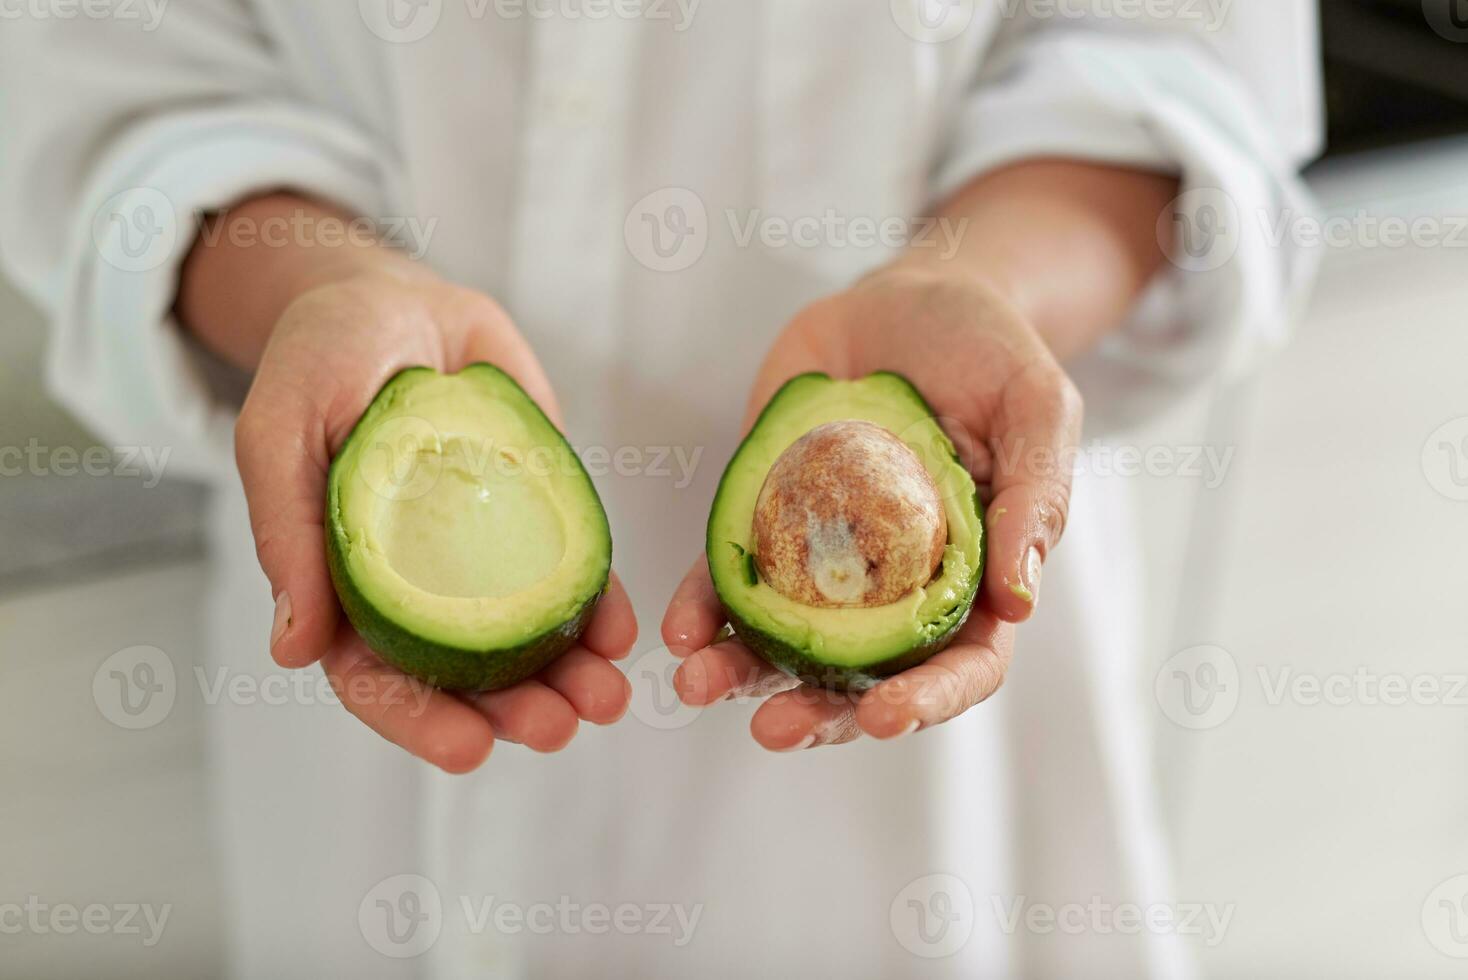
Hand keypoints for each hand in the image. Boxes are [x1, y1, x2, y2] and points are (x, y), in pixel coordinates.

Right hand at [234, 258, 636, 772]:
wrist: (393, 297)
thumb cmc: (318, 361)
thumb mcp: (281, 434)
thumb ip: (290, 534)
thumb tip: (293, 650)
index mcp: (349, 587)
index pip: (379, 679)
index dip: (420, 721)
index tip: (471, 749)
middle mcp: (422, 586)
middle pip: (465, 676)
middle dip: (514, 713)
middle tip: (560, 728)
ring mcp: (485, 554)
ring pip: (528, 639)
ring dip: (568, 679)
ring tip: (606, 700)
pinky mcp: (539, 515)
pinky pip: (572, 576)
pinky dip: (599, 611)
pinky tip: (621, 632)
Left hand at [661, 262, 1081, 749]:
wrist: (908, 297)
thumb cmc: (989, 352)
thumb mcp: (1035, 408)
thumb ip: (1035, 498)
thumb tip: (1022, 601)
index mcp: (974, 577)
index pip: (961, 664)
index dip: (926, 700)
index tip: (881, 716)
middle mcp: (897, 586)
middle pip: (862, 675)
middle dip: (817, 714)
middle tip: (773, 730)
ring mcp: (827, 558)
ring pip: (787, 641)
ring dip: (743, 674)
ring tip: (698, 686)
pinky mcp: (768, 518)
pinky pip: (732, 576)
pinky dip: (704, 605)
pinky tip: (679, 626)